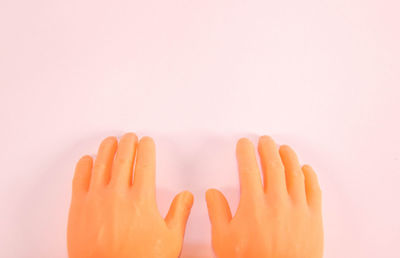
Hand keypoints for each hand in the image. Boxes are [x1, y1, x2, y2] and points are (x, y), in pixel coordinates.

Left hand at [67, 133, 193, 257]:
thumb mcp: (170, 240)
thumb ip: (180, 213)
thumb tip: (186, 196)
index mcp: (141, 199)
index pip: (145, 163)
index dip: (146, 149)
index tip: (147, 142)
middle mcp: (118, 194)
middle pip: (123, 158)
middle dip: (128, 143)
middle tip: (130, 136)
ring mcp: (96, 199)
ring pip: (101, 164)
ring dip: (107, 148)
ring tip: (110, 140)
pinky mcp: (78, 208)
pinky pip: (79, 179)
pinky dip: (84, 166)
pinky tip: (87, 159)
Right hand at [206, 136, 322, 257]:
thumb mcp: (224, 240)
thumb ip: (217, 213)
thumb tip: (213, 194)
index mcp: (254, 204)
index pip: (249, 168)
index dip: (246, 152)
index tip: (244, 145)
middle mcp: (277, 201)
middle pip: (273, 164)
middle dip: (268, 148)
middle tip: (265, 141)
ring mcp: (298, 208)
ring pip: (295, 172)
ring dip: (288, 156)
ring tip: (284, 148)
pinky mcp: (314, 217)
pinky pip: (314, 189)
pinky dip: (309, 175)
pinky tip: (305, 169)